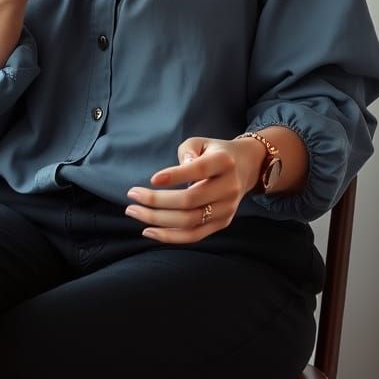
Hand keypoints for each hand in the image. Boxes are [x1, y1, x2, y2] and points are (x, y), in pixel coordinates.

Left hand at [124, 136, 265, 243]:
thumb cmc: (214, 152)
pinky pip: (194, 235)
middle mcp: (228, 187)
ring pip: (190, 221)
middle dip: (157, 201)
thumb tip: (175, 172)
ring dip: (158, 220)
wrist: (246, 167)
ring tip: (134, 212)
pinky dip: (170, 236)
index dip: (175, 175)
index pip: (199, 170)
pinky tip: (149, 231)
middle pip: (190, 200)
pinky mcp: (223, 223)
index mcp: (224, 162)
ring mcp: (227, 208)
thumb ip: (187, 151)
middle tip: (132, 196)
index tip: (152, 179)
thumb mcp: (201, 142)